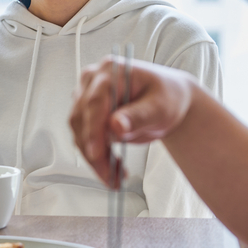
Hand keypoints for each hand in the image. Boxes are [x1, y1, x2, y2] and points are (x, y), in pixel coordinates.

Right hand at [70, 57, 195, 186]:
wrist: (168, 101)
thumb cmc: (167, 96)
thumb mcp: (160, 107)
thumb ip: (138, 116)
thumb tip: (115, 126)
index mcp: (111, 71)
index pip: (95, 101)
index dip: (93, 129)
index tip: (97, 153)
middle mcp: (93, 81)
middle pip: (82, 119)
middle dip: (94, 152)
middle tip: (111, 176)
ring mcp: (86, 96)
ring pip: (79, 132)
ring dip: (94, 158)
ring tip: (115, 176)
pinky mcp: (87, 113)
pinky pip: (84, 138)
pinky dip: (96, 157)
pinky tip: (112, 170)